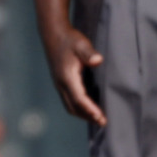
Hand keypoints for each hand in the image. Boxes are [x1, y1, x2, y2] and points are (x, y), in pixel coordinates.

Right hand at [31, 0, 105, 125]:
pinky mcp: (60, 83)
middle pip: (73, 107)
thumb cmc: (69, 39)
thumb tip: (98, 60)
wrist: (53, 34)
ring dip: (83, 114)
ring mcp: (59, 84)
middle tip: (103, 122)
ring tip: (97, 119)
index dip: (89, 109)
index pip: (78, 98)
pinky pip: (68, 101)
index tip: (100, 117)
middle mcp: (61, 83)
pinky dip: (78, 108)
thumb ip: (89, 53)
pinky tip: (88, 108)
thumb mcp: (81, 44)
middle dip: (87, 116)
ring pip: (69, 106)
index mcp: (67, 77)